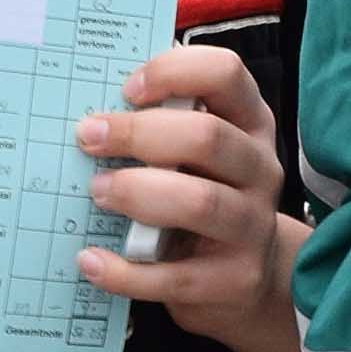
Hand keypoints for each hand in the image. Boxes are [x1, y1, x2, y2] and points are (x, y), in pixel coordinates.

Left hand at [78, 48, 308, 351]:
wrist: (243, 279)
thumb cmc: (202, 197)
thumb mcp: (196, 157)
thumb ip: (162, 129)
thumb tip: (92, 116)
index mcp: (250, 124)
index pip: (227, 73)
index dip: (175, 72)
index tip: (127, 90)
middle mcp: (261, 170)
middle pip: (208, 137)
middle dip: (139, 134)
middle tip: (89, 138)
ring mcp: (254, 227)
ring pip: (200, 202)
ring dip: (137, 193)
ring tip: (97, 192)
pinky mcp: (235, 279)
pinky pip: (176, 276)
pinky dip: (125, 271)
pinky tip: (91, 261)